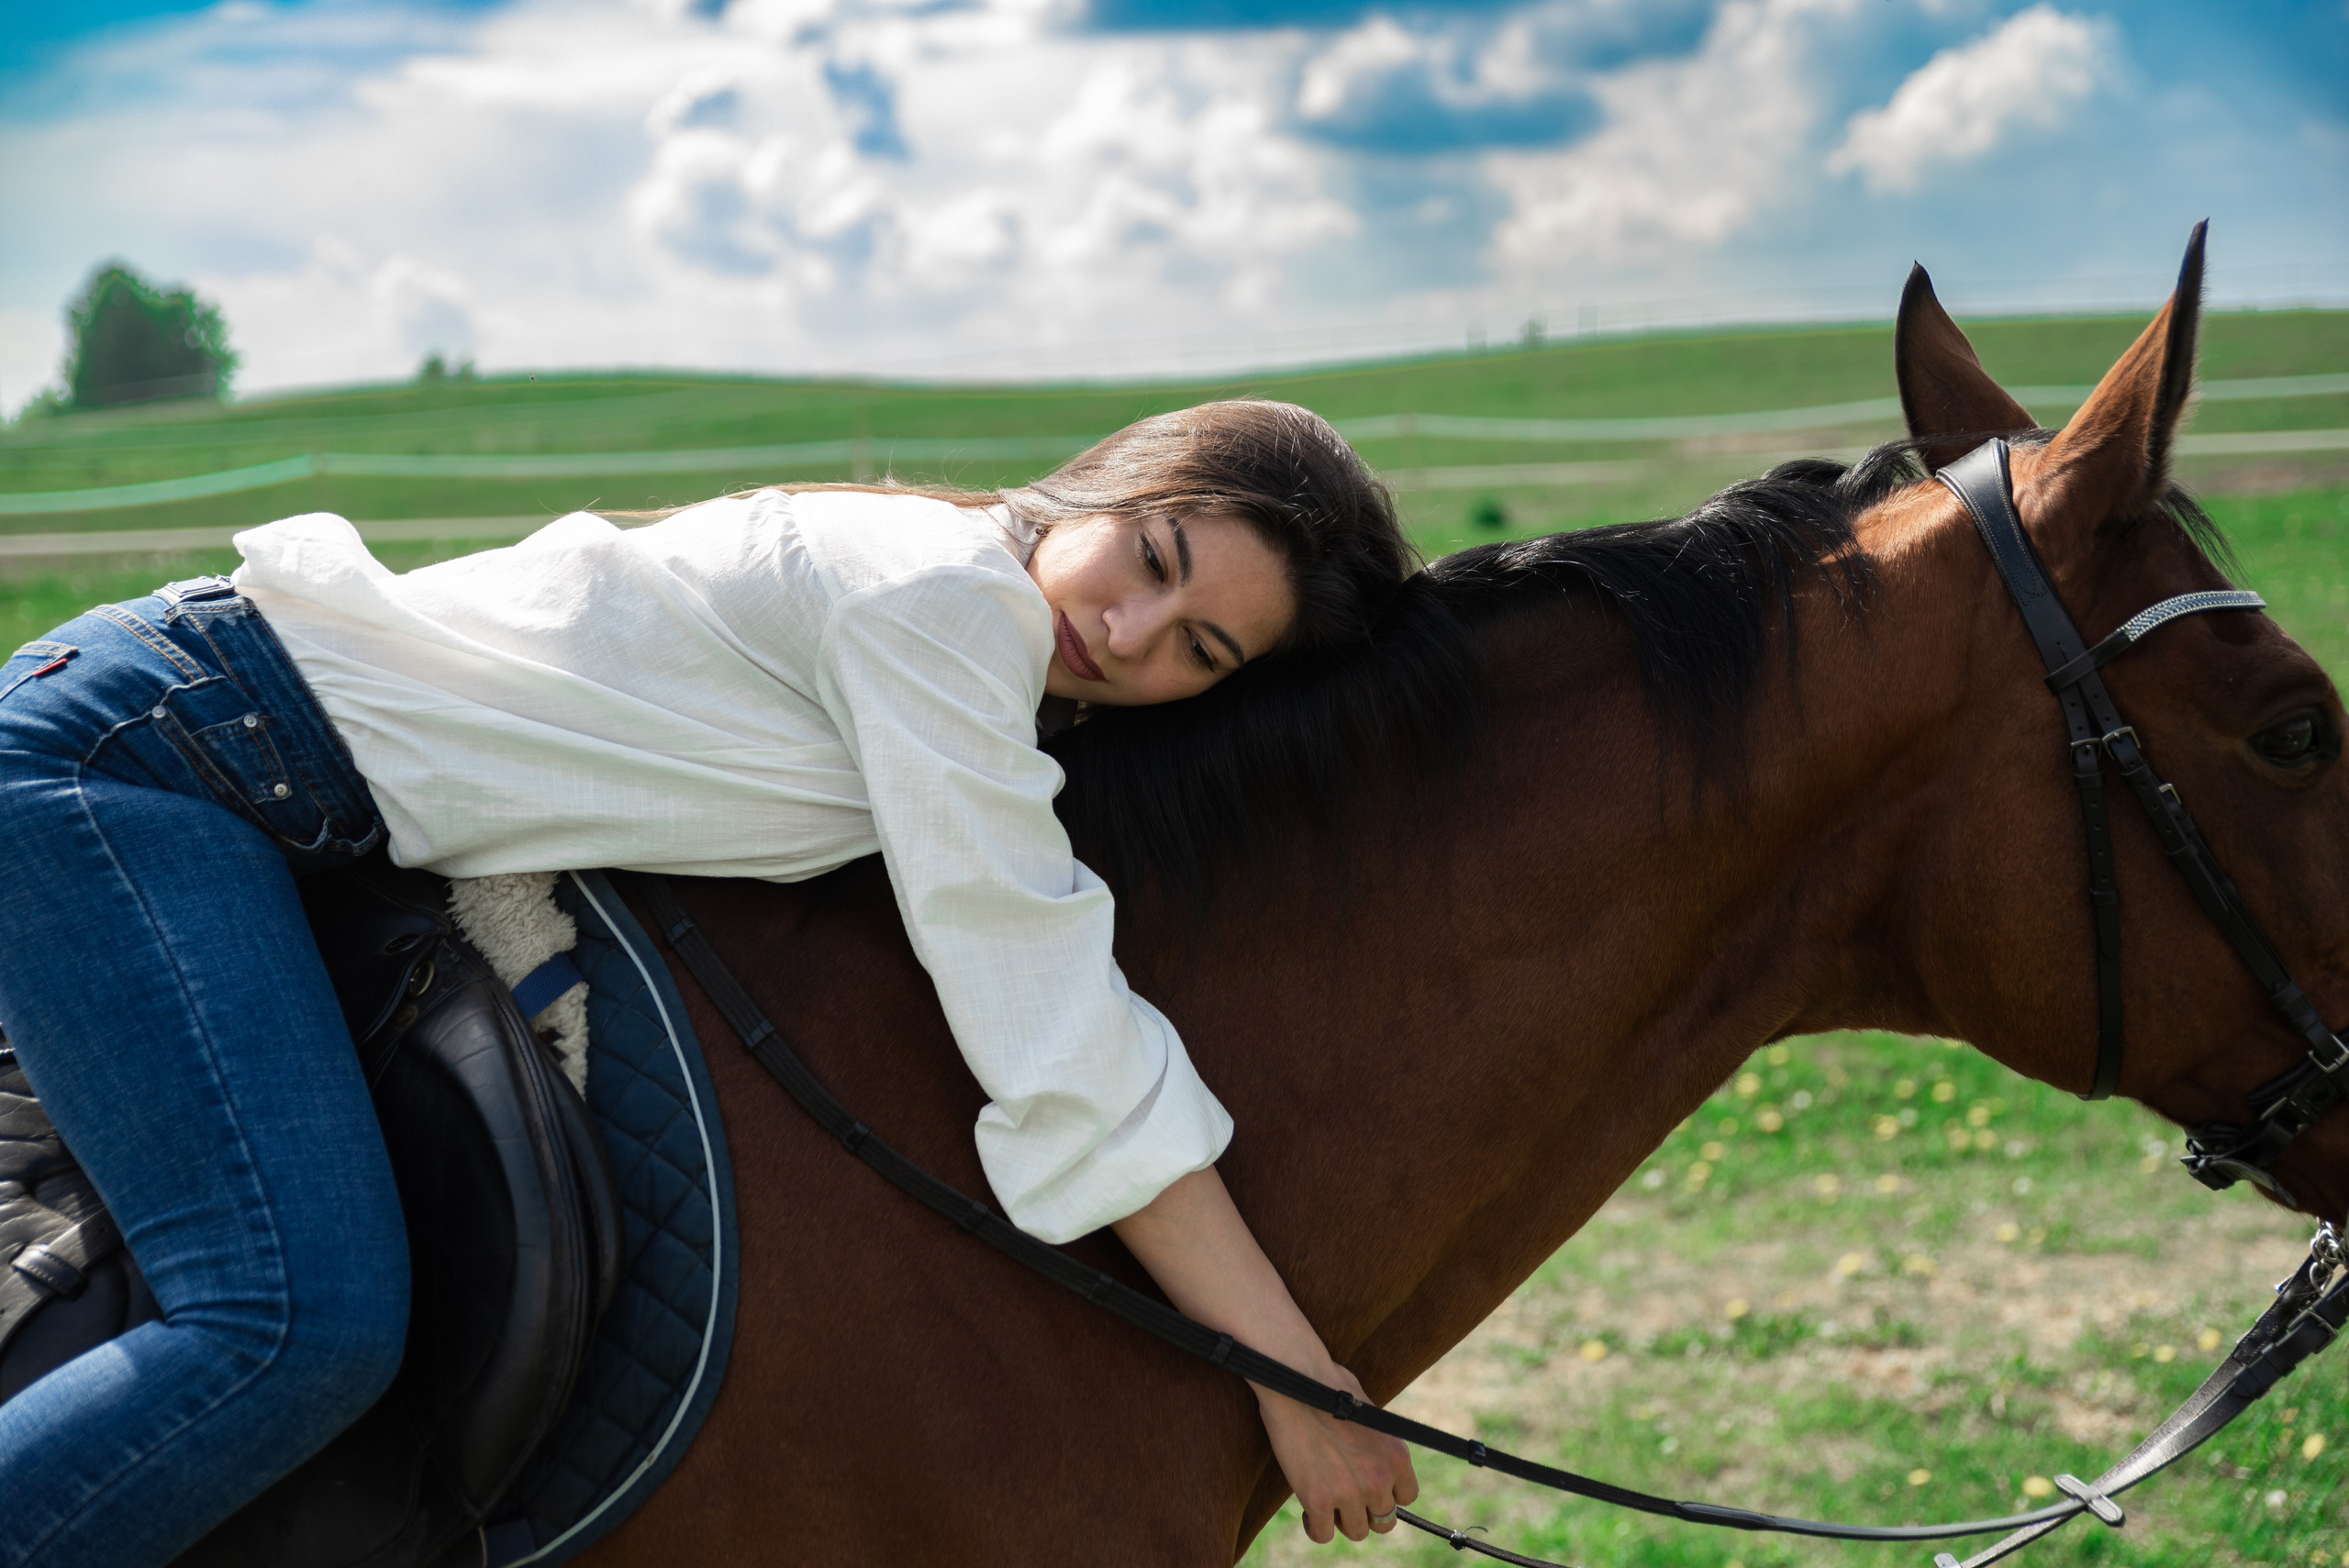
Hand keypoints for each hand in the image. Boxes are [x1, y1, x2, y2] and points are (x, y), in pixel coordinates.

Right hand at [1256, 1361, 1418, 1543]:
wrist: (1296, 1380)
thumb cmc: (1329, 1385)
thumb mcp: (1371, 1413)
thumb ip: (1378, 1444)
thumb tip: (1374, 1455)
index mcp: (1397, 1456)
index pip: (1406, 1498)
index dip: (1386, 1495)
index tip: (1370, 1489)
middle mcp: (1379, 1478)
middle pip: (1384, 1521)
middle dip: (1365, 1511)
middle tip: (1345, 1496)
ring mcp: (1350, 1492)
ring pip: (1356, 1532)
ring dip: (1341, 1520)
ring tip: (1325, 1501)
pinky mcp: (1318, 1500)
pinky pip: (1322, 1534)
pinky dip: (1314, 1525)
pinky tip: (1307, 1510)